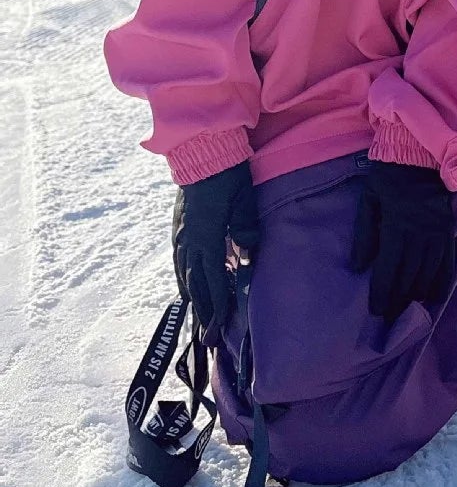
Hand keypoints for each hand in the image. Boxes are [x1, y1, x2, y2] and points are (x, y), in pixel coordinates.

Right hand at [171, 160, 259, 339]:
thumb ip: (245, 227)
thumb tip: (247, 254)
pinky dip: (182, 276)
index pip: (211, 279)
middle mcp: (188, 239)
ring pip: (183, 272)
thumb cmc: (227, 173)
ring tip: (198, 316)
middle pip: (194, 282)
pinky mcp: (179, 224)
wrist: (202, 149)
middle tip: (207, 337)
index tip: (220, 327)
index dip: (216, 305)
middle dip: (203, 311)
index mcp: (205, 235)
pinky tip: (186, 283)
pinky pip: (179, 258)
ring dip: (192, 296)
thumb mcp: (243, 199)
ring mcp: (181, 232)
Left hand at [352, 161, 455, 325]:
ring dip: (418, 294)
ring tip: (408, 310)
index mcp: (397, 225)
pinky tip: (435, 295)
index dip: (381, 292)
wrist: (420, 152)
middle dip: (398, 299)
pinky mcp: (448, 229)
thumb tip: (359, 266)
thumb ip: (364, 234)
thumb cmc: (388, 176)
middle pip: (409, 275)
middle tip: (390, 318)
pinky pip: (448, 260)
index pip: (388, 268)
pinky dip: (442, 280)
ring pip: (428, 272)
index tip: (375, 311)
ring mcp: (438, 231)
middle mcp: (420, 232)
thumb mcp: (369, 200)